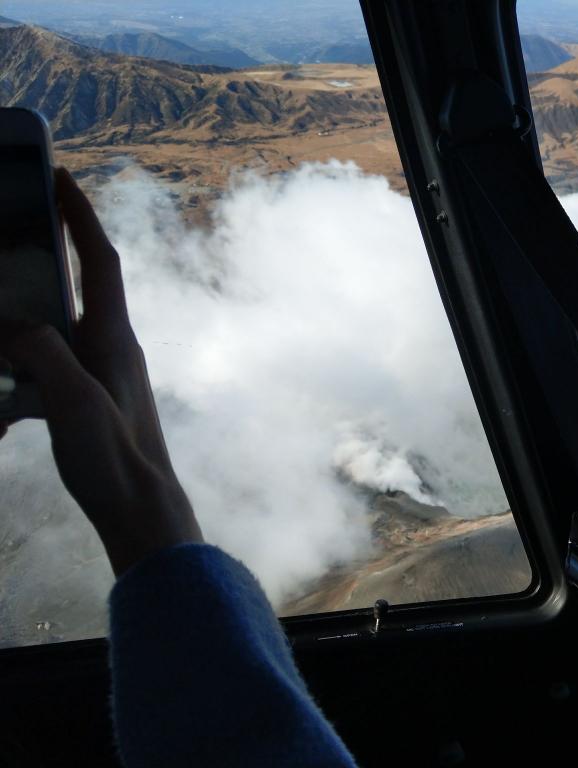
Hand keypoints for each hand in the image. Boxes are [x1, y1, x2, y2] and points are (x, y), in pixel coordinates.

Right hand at [0, 169, 201, 576]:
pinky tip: (2, 405)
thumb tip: (11, 326)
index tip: (61, 176)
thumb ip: (41, 354)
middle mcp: (110, 346)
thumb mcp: (71, 401)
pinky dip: (15, 377)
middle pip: (78, 283)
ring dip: (23, 317)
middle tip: (18, 222)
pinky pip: (42, 372)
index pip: (100, 259)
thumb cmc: (115, 457)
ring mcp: (100, 372)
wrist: (141, 509)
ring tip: (0, 307)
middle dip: (51, 250)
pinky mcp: (87, 399)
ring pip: (54, 328)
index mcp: (113, 336)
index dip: (81, 215)